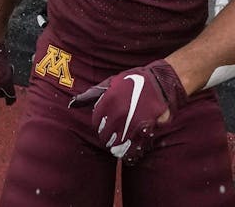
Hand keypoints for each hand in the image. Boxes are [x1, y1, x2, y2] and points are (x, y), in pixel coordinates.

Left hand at [68, 59, 185, 163]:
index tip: (106, 123)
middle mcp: (118, 113)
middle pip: (105, 135)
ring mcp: (131, 123)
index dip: (100, 124)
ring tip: (122, 142)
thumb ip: (92, 94)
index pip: (96, 121)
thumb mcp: (112, 81)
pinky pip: (132, 149)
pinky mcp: (144, 131)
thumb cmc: (135, 81)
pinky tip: (131, 150)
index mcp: (109, 100)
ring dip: (117, 146)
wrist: (161, 83)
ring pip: (116, 144)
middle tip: (114, 134)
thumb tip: (73, 103)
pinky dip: (130, 153)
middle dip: (108, 136)